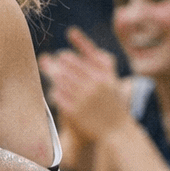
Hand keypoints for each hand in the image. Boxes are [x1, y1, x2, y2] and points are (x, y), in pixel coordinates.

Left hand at [39, 27, 128, 141]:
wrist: (117, 131)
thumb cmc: (114, 105)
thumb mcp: (113, 83)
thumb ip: (103, 67)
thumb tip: (92, 49)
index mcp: (104, 77)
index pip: (87, 56)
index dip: (76, 47)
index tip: (68, 38)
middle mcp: (94, 86)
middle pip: (70, 67)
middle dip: (61, 60)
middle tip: (54, 57)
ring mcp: (84, 99)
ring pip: (62, 81)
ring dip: (54, 74)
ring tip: (52, 72)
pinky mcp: (75, 112)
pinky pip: (58, 97)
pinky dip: (54, 91)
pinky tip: (52, 90)